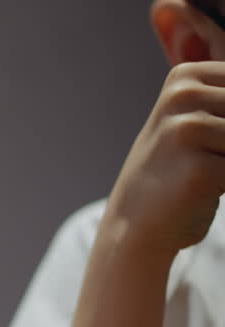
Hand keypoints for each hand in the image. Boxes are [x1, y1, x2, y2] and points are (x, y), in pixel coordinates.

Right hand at [105, 61, 224, 256]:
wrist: (134, 226)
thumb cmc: (176, 173)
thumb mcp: (196, 122)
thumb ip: (222, 100)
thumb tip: (218, 91)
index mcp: (185, 77)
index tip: (209, 138)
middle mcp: (184, 97)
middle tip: (205, 159)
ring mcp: (188, 130)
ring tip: (204, 174)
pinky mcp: (201, 168)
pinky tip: (201, 190)